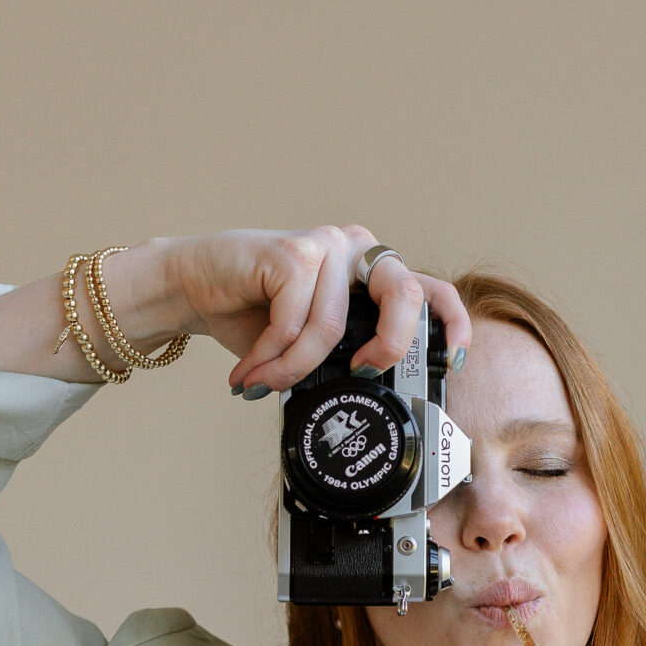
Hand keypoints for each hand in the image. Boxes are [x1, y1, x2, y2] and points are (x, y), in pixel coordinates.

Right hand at [164, 227, 470, 393]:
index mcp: (371, 272)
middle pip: (404, 295)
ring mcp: (328, 245)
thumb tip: (376, 400)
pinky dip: (270, 357)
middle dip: (388, 346)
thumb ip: (345, 354)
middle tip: (360, 374)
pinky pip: (294, 323)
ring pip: (330, 329)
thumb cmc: (252, 314)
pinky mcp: (293, 252)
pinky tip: (249, 369)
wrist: (192, 286)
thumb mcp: (311, 340)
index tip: (454, 360)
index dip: (451, 323)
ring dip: (291, 370)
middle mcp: (358, 250)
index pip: (429, 289)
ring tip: (262, 382)